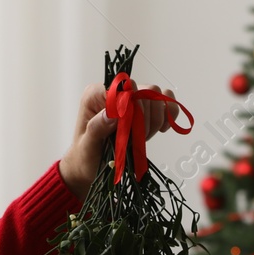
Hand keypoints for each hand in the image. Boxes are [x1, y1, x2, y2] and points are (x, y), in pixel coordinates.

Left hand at [59, 80, 183, 199]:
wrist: (89, 166)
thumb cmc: (85, 155)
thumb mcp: (87, 145)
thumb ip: (97, 127)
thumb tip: (112, 114)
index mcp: (96, 94)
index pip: (124, 88)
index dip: (133, 108)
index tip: (129, 129)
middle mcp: (115, 93)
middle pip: (145, 90)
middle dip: (146, 117)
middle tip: (136, 137)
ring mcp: (130, 100)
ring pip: (156, 96)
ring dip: (155, 119)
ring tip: (142, 137)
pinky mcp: (143, 109)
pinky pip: (164, 102)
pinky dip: (168, 114)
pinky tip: (161, 128)